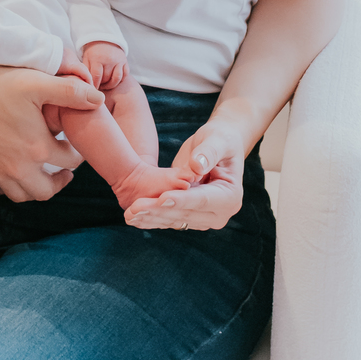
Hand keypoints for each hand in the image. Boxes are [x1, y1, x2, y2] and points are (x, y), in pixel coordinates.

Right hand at [0, 41, 103, 202]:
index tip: (76, 145)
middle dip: (60, 181)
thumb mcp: (37, 82)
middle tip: (65, 168)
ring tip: (42, 173)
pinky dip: (8, 186)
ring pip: (21, 195)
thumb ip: (71, 91)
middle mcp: (17, 168)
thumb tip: (98, 99)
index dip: (78, 153)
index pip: (70, 161)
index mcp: (37, 148)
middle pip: (47, 190)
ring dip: (35, 187)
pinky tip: (12, 171)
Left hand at [82, 40, 128, 90]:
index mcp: (97, 58)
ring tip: (105, 85)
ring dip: (111, 84)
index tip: (92, 90)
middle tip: (98, 86)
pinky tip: (113, 80)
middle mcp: (109, 59)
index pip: (97, 77)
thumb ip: (86, 71)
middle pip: (106, 78)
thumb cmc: (93, 52)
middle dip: (101, 84)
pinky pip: (125, 75)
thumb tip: (87, 85)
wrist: (104, 39)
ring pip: (117, 79)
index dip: (95, 85)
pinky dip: (120, 80)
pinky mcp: (125, 61)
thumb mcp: (86, 59)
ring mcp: (118, 60)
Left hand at [123, 114, 245, 232]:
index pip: (202, 200)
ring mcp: (205, 219)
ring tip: (129, 214)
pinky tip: (134, 218)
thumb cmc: (220, 140)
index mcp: (231, 197)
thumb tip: (196, 166)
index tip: (162, 197)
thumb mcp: (217, 140)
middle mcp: (219, 214)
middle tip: (135, 208)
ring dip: (151, 218)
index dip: (182, 199)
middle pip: (186, 214)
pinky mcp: (191, 218)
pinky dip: (152, 218)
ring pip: (175, 220)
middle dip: (159, 211)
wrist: (219, 147)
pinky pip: (170, 219)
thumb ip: (209, 153)